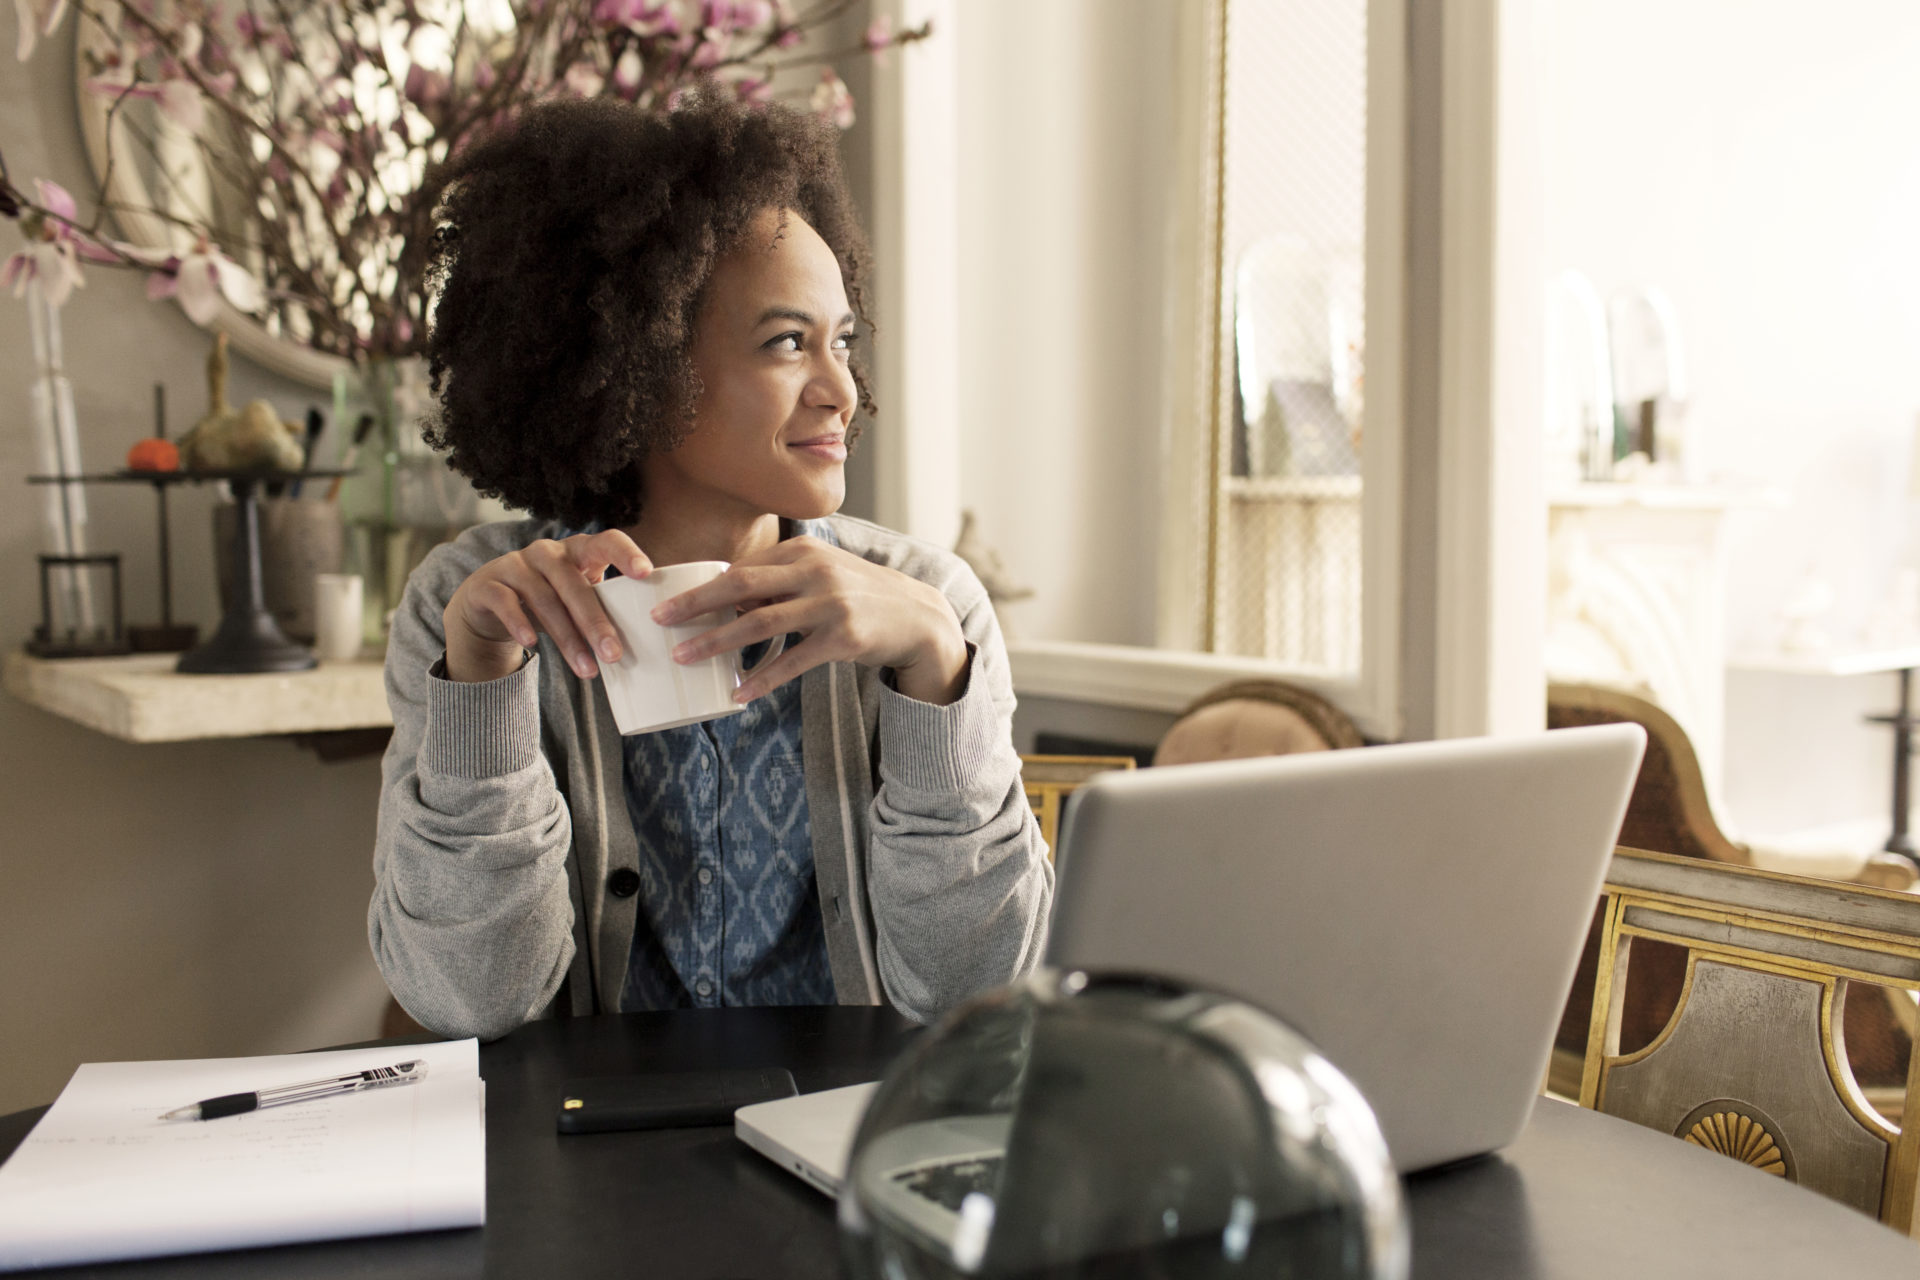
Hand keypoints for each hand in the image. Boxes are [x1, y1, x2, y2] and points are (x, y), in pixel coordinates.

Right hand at [442, 530, 652, 682]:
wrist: (487, 604)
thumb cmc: (547, 600)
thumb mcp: (574, 598)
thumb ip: (600, 608)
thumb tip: (638, 648)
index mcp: (577, 550)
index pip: (605, 542)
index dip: (625, 553)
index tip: (647, 573)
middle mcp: (546, 552)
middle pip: (574, 585)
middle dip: (595, 623)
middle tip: (614, 654)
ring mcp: (515, 565)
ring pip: (544, 599)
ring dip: (567, 638)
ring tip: (586, 670)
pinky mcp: (487, 584)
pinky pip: (506, 602)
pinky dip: (520, 622)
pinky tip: (532, 643)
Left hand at [651, 536, 970, 705]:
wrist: (917, 616)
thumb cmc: (859, 595)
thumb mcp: (821, 574)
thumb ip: (779, 580)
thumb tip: (727, 597)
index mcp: (803, 551)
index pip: (741, 568)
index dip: (701, 586)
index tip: (668, 600)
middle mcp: (814, 572)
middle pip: (741, 587)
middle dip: (695, 604)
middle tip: (660, 620)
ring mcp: (830, 604)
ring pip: (760, 623)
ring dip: (717, 642)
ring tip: (685, 657)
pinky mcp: (843, 637)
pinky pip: (792, 661)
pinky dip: (763, 678)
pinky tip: (739, 693)